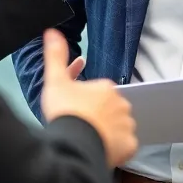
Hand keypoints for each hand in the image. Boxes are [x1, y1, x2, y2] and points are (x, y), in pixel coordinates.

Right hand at [40, 30, 137, 167]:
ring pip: (119, 128)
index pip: (98, 93)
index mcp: (106, 87)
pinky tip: (101, 150)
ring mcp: (128, 125)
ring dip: (108, 133)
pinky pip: (124, 146)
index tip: (75, 112)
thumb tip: (52, 32)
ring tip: (90, 141)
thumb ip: (55, 56)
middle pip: (110, 110)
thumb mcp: (55, 81)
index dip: (85, 103)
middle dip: (99, 117)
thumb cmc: (65, 111)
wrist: (74, 143)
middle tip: (81, 127)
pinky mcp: (130, 146)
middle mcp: (122, 104)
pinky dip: (116, 149)